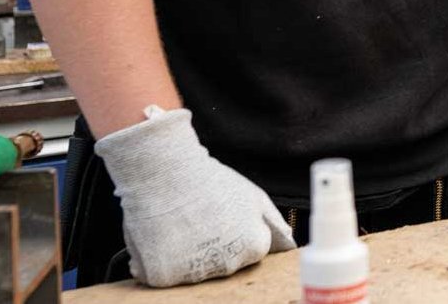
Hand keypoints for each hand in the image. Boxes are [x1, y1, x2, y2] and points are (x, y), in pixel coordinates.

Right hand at [95, 106, 294, 286]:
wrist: (167, 171)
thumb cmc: (210, 180)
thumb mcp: (253, 194)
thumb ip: (272, 220)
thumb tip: (286, 238)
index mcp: (254, 247)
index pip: (251, 250)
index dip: (236, 232)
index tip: (223, 216)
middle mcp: (228, 266)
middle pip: (222, 263)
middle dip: (213, 245)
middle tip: (200, 219)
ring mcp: (195, 274)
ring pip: (192, 270)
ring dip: (186, 254)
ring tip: (181, 224)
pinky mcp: (163, 276)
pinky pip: (165, 274)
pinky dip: (161, 259)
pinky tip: (163, 235)